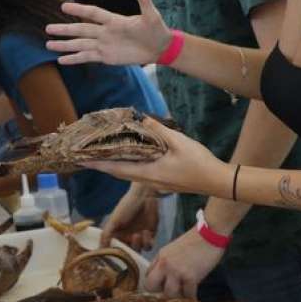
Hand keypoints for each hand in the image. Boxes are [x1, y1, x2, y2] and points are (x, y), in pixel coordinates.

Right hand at [46, 0, 172, 65]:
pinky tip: (61, 60)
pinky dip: (74, 59)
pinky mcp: (105, 57)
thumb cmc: (156, 29)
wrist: (159, 47)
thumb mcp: (151, 14)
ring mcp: (103, 45)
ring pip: (80, 44)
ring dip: (65, 45)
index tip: (64, 6)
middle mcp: (104, 32)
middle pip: (81, 29)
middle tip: (48, 28)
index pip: (93, 13)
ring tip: (48, 44)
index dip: (79, 9)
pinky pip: (87, 57)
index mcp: (113, 20)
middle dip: (65, 29)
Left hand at [84, 118, 224, 195]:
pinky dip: (128, 166)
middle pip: (120, 173)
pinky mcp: (163, 182)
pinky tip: (129, 158)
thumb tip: (141, 118)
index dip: (98, 165)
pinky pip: (139, 174)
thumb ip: (158, 130)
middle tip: (87, 156)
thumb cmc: (199, 163)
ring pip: (129, 174)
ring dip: (115, 166)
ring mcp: (156, 184)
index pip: (117, 169)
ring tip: (102, 156)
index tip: (81, 160)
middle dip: (103, 165)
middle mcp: (149, 181)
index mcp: (149, 173)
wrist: (218, 182)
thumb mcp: (179, 142)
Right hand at [100, 183, 157, 250]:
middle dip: (129, 253)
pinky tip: (145, 232)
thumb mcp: (113, 221)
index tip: (116, 257)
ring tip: (137, 234)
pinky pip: (149, 247)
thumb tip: (99, 250)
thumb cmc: (126, 206)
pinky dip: (147, 242)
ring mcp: (139, 238)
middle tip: (128, 247)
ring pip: (138, 251)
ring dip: (138, 245)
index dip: (115, 256)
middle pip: (128, 254)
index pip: (115, 251)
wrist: (144, 197)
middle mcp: (127, 239)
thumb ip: (106, 235)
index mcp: (117, 236)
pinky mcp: (150, 236)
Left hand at [145, 226, 224, 298]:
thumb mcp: (173, 249)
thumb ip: (165, 262)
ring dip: (177, 297)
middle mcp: (165, 264)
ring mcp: (177, 271)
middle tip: (172, 293)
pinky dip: (191, 298)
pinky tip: (194, 297)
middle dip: (159, 293)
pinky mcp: (191, 277)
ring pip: (169, 294)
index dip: (155, 285)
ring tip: (184, 295)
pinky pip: (188, 295)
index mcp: (160, 256)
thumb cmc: (194, 241)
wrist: (210, 233)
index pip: (147, 276)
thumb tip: (163, 278)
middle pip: (150, 286)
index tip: (163, 288)